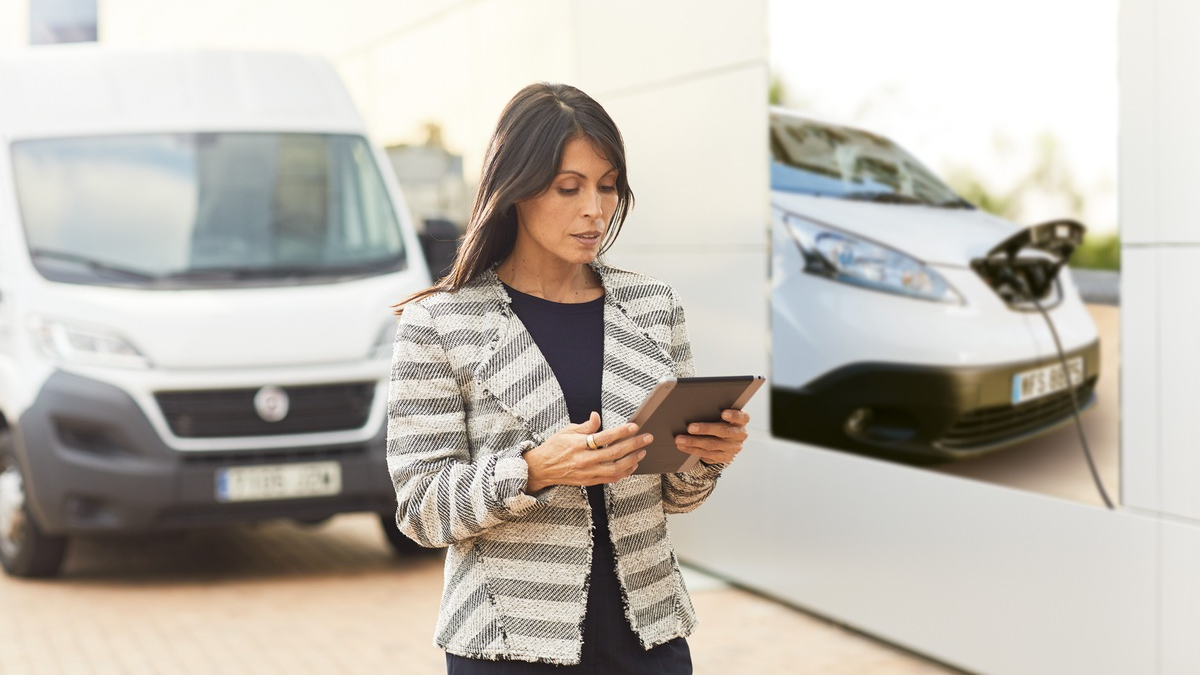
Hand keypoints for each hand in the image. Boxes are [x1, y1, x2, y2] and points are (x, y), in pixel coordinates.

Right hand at [523, 412, 652, 492]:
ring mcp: (587, 472)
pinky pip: (610, 479)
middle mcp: (584, 460)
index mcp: (578, 444)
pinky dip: (623, 473)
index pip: (604, 437)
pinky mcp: (589, 481)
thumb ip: (585, 426)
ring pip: (615, 469)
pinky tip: (632, 466)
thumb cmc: (554, 447)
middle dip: (633, 445)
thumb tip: (596, 416)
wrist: (541, 468)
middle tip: (647, 438)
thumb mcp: (567, 431)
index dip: (621, 431)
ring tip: (642, 452)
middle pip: (614, 453)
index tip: (634, 426)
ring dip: (632, 460)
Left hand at [674, 409, 749, 465]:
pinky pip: (707, 454)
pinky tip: (683, 446)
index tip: (724, 413)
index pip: (741, 417)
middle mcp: (740, 435)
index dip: (733, 416)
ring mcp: (733, 448)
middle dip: (705, 429)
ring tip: (680, 439)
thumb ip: (714, 410)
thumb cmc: (721, 421)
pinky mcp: (725, 457)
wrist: (727, 440)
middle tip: (690, 428)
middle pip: (723, 431)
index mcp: (742, 421)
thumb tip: (693, 407)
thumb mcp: (721, 414)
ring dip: (693, 442)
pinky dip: (692, 450)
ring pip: (712, 445)